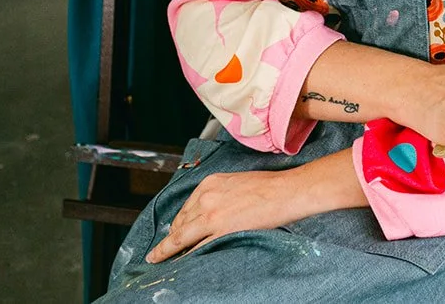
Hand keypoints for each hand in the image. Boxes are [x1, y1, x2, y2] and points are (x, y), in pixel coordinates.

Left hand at [146, 170, 301, 262]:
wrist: (285, 192)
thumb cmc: (269, 187)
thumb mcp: (236, 183)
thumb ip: (220, 196)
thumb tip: (213, 212)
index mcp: (209, 183)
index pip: (186, 208)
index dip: (178, 223)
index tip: (172, 231)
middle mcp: (206, 197)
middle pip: (181, 222)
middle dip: (172, 237)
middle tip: (163, 250)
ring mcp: (211, 215)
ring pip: (182, 236)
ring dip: (169, 249)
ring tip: (159, 258)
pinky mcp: (220, 230)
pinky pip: (197, 247)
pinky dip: (185, 255)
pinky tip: (179, 261)